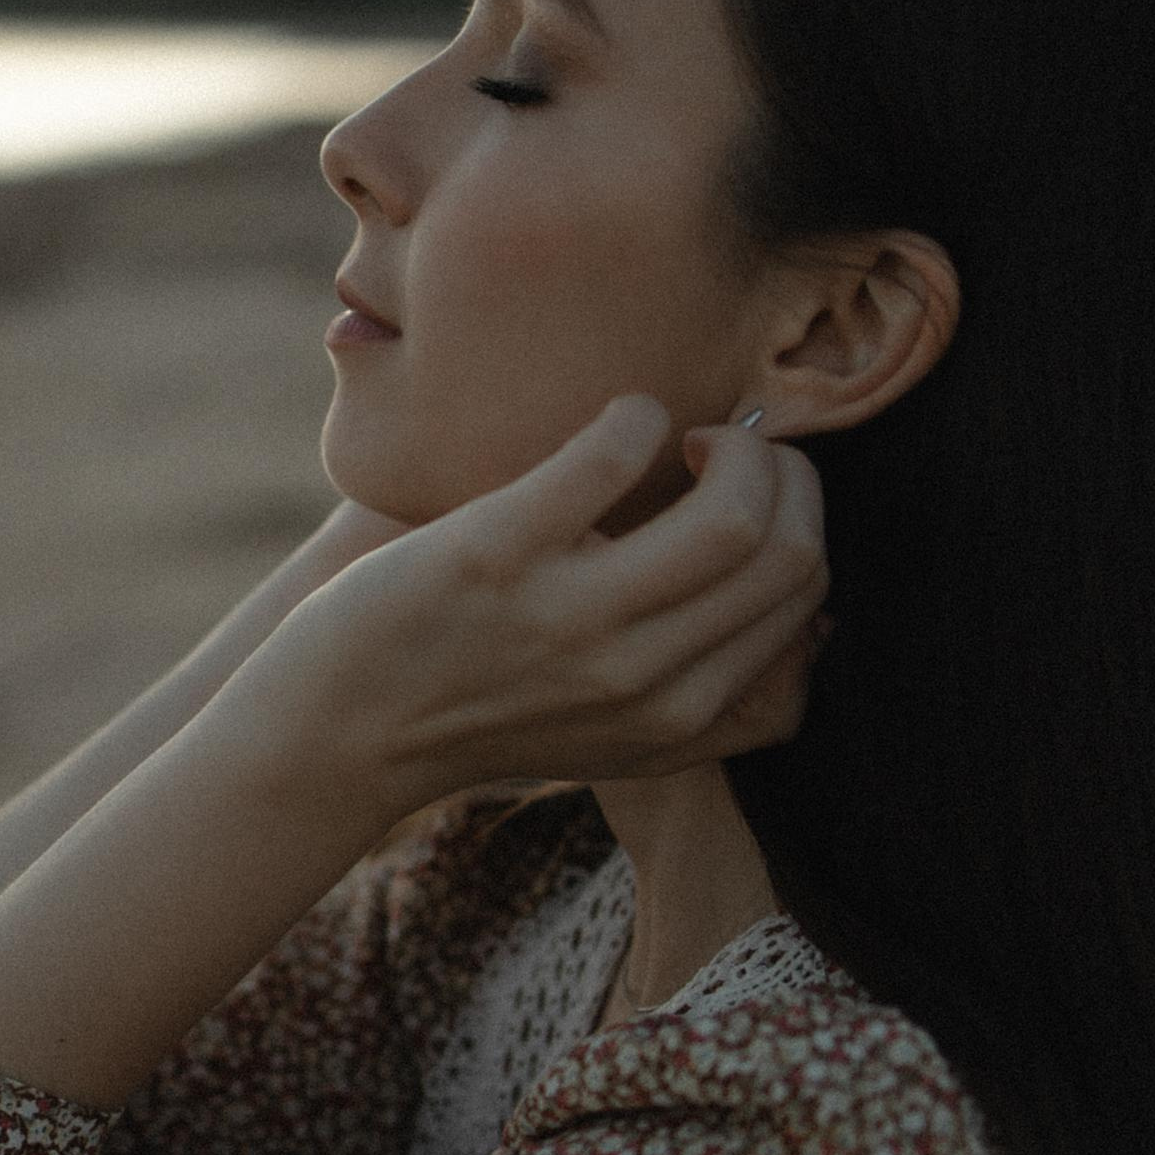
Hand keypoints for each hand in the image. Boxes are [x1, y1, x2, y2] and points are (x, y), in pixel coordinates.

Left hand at [225, 396, 827, 815]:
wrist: (335, 734)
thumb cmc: (476, 713)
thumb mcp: (616, 738)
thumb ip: (713, 697)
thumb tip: (819, 623)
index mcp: (679, 720)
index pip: (808, 599)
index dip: (801, 523)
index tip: (751, 499)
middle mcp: (638, 679)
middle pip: (791, 554)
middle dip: (786, 474)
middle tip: (727, 453)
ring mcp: (569, 618)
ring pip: (735, 513)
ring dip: (734, 443)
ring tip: (685, 438)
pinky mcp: (495, 553)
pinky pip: (615, 453)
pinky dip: (635, 415)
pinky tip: (616, 420)